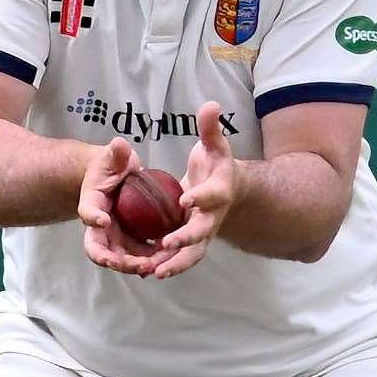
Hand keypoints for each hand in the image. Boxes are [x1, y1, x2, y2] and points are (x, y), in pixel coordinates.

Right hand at [79, 137, 176, 275]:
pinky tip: (163, 263)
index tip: (103, 219)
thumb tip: (119, 144)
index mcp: (90, 203)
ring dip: (134, 265)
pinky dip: (148, 261)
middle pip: (99, 249)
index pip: (86, 212)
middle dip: (115, 259)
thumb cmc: (112, 166)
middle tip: (135, 262)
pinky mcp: (130, 241)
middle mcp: (99, 225)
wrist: (115, 178)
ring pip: (119, 258)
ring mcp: (113, 236)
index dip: (92, 217)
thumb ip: (116, 153)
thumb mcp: (114, 157)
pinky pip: (137, 255)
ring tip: (152, 266)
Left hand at [153, 101, 237, 278]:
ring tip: (154, 271)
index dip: (200, 197)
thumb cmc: (217, 165)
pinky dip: (167, 266)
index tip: (185, 199)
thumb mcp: (215, 144)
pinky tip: (147, 272)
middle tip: (167, 244)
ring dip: (175, 263)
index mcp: (219, 192)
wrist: (229, 190)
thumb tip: (211, 104)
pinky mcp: (192, 242)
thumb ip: (211, 128)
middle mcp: (213, 216)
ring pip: (192, 253)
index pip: (211, 195)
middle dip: (186, 239)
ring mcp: (203, 233)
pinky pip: (181, 258)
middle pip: (202, 232)